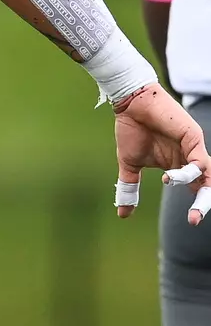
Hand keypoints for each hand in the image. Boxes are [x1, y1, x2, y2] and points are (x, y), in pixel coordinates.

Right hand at [114, 84, 210, 223]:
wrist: (131, 103)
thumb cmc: (132, 129)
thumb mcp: (129, 165)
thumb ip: (129, 188)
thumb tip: (123, 213)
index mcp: (178, 165)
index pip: (196, 189)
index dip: (197, 206)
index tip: (191, 222)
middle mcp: (190, 158)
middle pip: (207, 185)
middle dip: (204, 203)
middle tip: (194, 220)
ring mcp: (194, 148)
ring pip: (208, 174)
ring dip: (200, 189)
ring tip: (167, 183)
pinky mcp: (194, 137)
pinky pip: (199, 159)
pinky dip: (190, 170)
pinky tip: (169, 176)